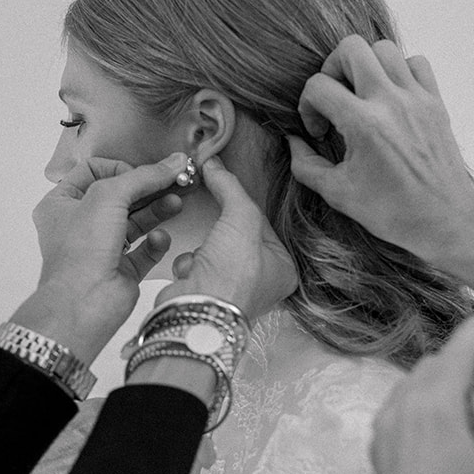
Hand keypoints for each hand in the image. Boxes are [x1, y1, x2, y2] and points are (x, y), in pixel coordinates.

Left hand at [13, 153, 188, 362]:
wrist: (84, 304)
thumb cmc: (81, 251)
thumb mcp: (108, 196)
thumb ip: (143, 176)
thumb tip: (172, 162)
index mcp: (62, 204)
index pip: (93, 171)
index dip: (119, 168)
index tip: (141, 173)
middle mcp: (80, 225)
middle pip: (120, 196)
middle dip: (147, 188)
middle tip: (174, 180)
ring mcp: (101, 249)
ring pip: (135, 222)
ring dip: (157, 210)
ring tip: (176, 202)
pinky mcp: (121, 270)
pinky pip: (144, 250)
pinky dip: (155, 242)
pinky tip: (160, 238)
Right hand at [159, 157, 296, 321]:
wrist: (197, 311)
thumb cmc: (232, 273)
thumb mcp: (240, 218)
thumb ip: (230, 187)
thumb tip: (214, 163)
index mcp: (284, 268)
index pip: (264, 224)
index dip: (243, 207)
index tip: (227, 191)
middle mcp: (263, 282)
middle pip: (237, 235)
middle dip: (221, 233)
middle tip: (217, 230)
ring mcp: (233, 290)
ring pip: (214, 249)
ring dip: (203, 249)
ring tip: (204, 259)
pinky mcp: (206, 294)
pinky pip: (196, 265)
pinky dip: (189, 265)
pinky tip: (192, 273)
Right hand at [292, 36, 473, 267]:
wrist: (445, 219)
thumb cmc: (393, 211)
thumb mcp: (338, 194)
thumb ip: (305, 165)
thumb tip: (293, 141)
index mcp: (363, 125)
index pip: (318, 86)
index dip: (307, 106)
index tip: (318, 131)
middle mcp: (390, 103)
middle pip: (352, 48)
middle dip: (332, 67)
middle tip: (334, 95)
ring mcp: (416, 99)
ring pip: (385, 48)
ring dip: (366, 65)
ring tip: (362, 93)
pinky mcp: (435, 102)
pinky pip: (417, 62)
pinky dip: (400, 71)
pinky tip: (391, 96)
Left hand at [368, 314, 473, 473]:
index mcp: (433, 407)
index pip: (456, 353)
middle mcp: (401, 414)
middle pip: (431, 367)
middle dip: (461, 361)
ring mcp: (384, 437)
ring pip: (414, 391)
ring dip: (443, 387)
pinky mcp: (380, 460)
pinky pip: (404, 416)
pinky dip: (427, 410)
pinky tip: (451, 432)